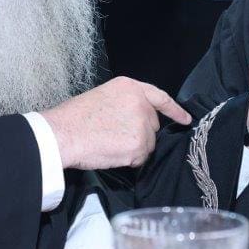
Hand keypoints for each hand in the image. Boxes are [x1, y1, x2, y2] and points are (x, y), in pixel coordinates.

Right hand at [43, 76, 191, 169]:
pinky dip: (129, 160)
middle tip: (115, 136)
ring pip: (148, 143)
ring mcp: (142, 124)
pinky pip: (140, 158)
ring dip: (134, 148)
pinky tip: (111, 152)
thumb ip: (125, 104)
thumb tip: (133, 119)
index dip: (175, 110)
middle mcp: (140, 103)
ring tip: (109, 143)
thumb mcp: (103, 97)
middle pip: (152, 124)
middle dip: (140, 134)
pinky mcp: (139, 144)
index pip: (160, 98)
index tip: (185, 119)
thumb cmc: (75, 117)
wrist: (63, 133)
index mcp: (130, 87)